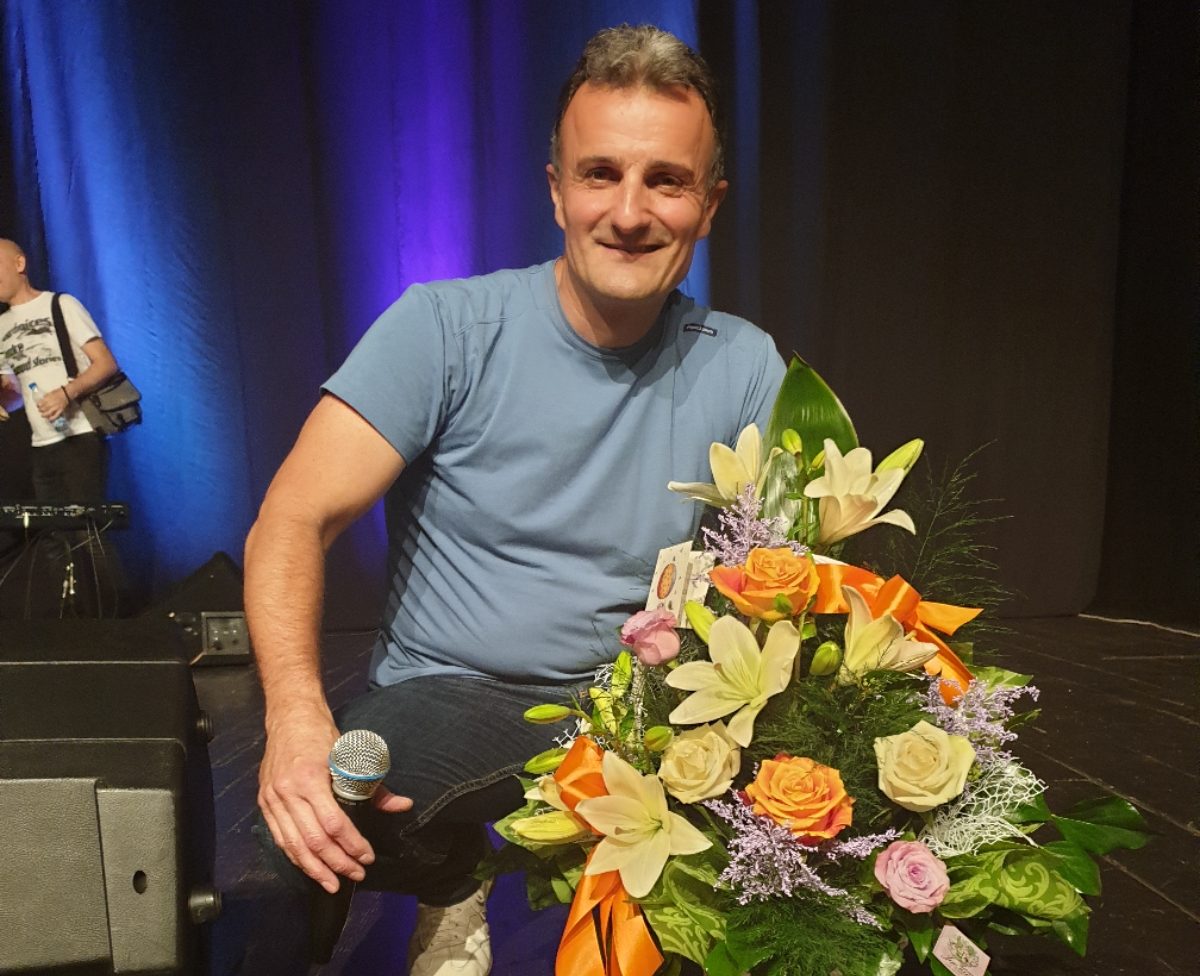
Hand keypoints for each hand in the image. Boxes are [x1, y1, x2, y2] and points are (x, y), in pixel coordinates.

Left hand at [37, 386, 70, 421]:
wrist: (67, 393)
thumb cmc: (58, 392)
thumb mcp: (50, 393)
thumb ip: (46, 397)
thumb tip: (42, 400)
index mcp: (48, 399)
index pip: (40, 403)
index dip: (38, 405)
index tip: (38, 406)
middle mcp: (51, 403)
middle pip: (43, 409)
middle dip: (40, 410)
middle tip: (40, 410)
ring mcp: (55, 407)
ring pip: (48, 413)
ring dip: (44, 415)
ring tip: (42, 415)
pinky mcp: (60, 410)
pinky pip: (56, 415)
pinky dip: (52, 418)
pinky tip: (49, 419)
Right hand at [257, 706, 412, 892]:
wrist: (289, 718)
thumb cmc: (322, 735)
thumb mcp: (350, 756)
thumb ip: (374, 786)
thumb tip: (403, 805)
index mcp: (311, 778)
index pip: (333, 823)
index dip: (352, 844)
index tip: (367, 857)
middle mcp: (288, 792)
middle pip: (314, 840)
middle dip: (337, 862)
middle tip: (356, 874)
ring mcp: (273, 799)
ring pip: (294, 845)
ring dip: (315, 868)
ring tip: (334, 884)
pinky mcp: (264, 803)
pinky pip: (280, 838)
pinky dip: (296, 857)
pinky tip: (311, 868)